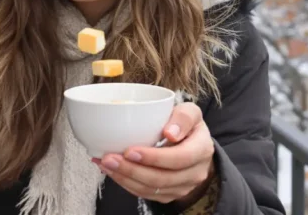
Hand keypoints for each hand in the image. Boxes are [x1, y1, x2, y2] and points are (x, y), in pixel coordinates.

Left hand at [93, 103, 214, 204]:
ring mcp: (183, 187)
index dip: (154, 157)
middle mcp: (195, 172)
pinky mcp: (169, 194)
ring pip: (152, 189)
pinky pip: (146, 194)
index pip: (180, 158)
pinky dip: (126, 183)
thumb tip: (170, 133)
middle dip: (132, 170)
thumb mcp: (190, 112)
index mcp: (202, 149)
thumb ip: (183, 117)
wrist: (193, 145)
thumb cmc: (186, 125)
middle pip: (162, 178)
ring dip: (125, 178)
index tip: (130, 150)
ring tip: (105, 164)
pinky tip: (111, 171)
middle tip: (109, 158)